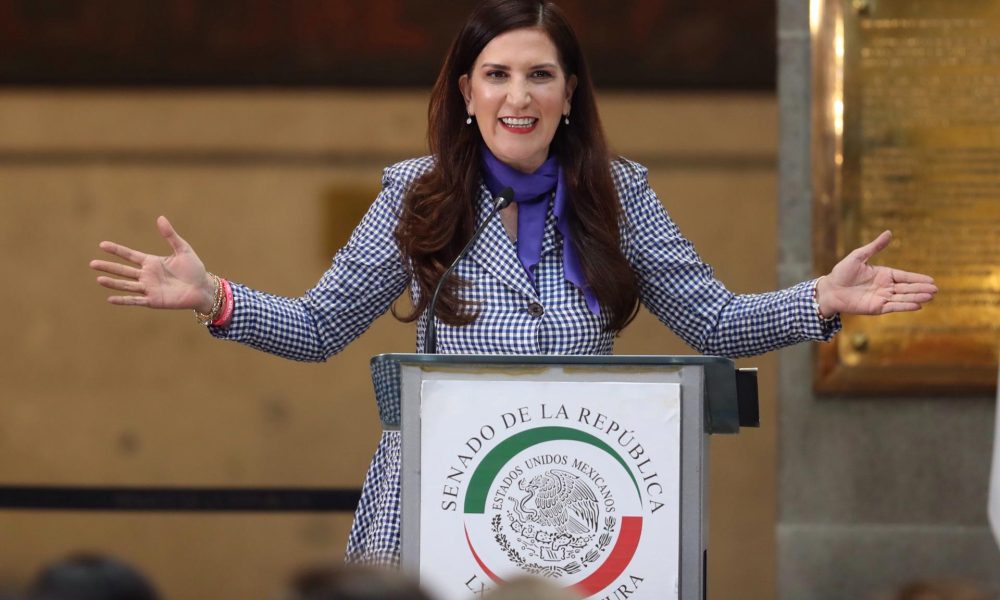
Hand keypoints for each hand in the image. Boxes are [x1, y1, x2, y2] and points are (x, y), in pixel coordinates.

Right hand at [90, 216, 216, 312]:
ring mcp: (149, 288)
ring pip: (126, 285)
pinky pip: (135, 300)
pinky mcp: (154, 300)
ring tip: (99, 279)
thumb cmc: (194, 269)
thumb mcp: (183, 250)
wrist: (204, 288)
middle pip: (123, 270)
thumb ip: (171, 235)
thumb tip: (160, 218)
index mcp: (152, 262)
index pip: (130, 255)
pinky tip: (110, 298)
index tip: (102, 245)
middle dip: (108, 267)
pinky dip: (123, 300)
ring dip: (113, 282)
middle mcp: (147, 275)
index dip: (116, 250)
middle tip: (92, 263)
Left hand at [815, 230, 937, 317]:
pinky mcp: (876, 308)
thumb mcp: (858, 256)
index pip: (904, 276)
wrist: (830, 289)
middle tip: (936, 290)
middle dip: (921, 289)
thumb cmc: (842, 272)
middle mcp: (885, 286)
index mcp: (884, 274)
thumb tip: (889, 232)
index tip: (931, 280)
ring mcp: (882, 298)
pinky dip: (905, 306)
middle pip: (907, 288)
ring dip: (917, 297)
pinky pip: (894, 307)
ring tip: (930, 297)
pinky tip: (917, 306)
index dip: (917, 278)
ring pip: (903, 297)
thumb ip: (875, 246)